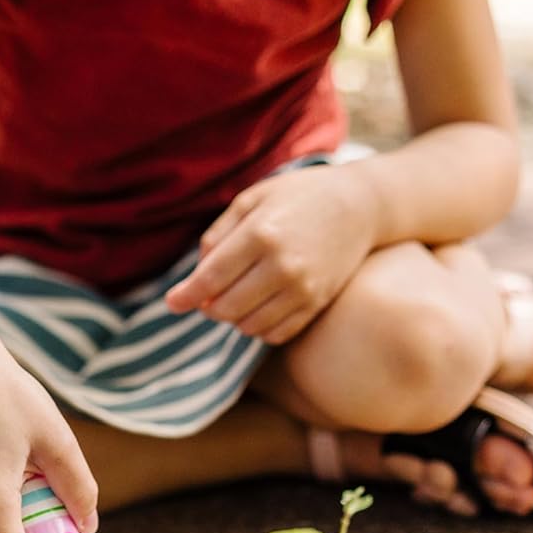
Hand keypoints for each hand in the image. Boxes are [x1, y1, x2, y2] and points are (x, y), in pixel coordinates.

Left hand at [164, 165, 378, 344]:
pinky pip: (274, 333)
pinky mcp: (317, 304)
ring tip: (236, 295)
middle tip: (209, 292)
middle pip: (225, 308)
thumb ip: (218, 237)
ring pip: (248, 326)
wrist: (359, 206)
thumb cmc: (296, 198)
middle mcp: (282, 265)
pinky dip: (257, 327)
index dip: (186, 295)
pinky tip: (258, 306)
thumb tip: (195, 277)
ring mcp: (303, 288)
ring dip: (232, 317)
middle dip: (208, 305)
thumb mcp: (250, 201)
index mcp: (261, 234)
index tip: (172, 302)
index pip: (211, 279)